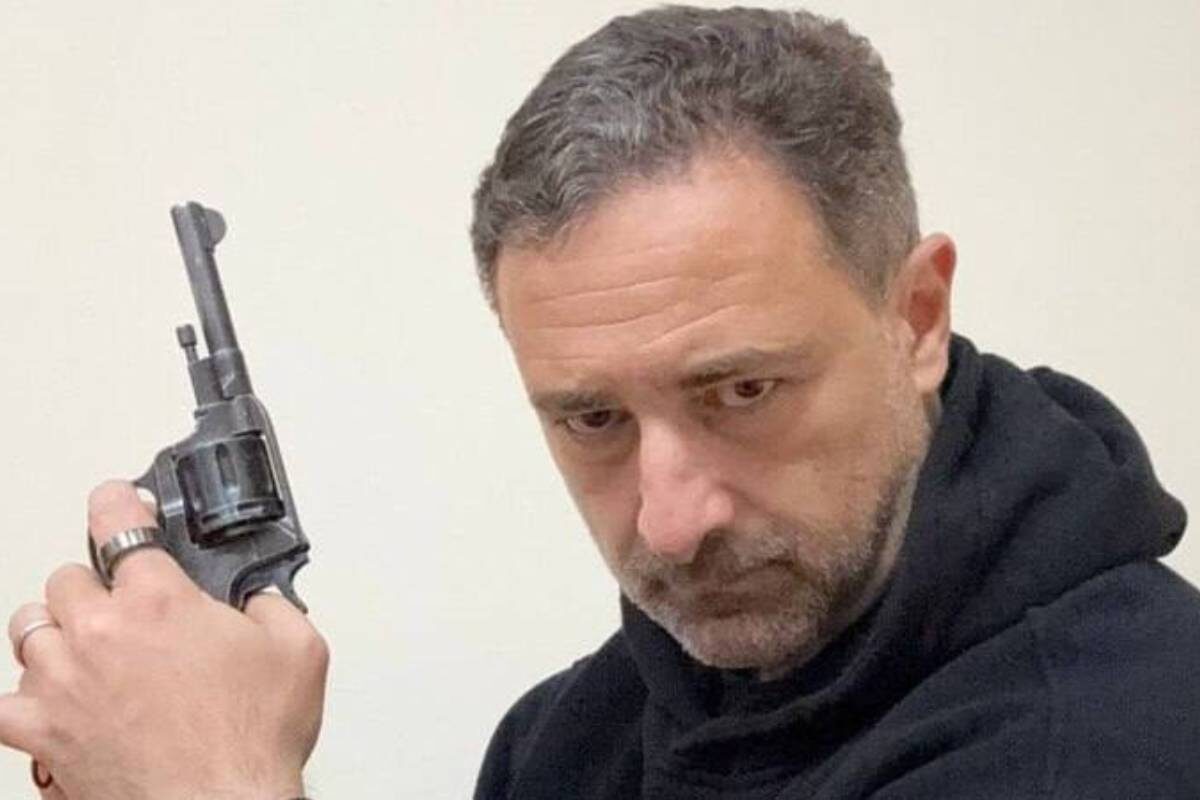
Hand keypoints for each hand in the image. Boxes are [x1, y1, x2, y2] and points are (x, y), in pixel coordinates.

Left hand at [0, 481, 328, 799]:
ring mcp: (64, 683)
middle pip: (66, 577)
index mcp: (159, 601)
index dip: (120, 501)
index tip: (122, 501)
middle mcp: (101, 633)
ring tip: (81, 640)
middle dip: (95, 583)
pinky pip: (5, 702)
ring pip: (27, 628)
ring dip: (55, 628)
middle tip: (123, 599)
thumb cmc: (249, 742)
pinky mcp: (44, 734)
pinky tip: (43, 695)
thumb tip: (259, 596)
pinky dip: (23, 695)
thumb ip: (274, 603)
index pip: (118, 520)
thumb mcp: (300, 649)